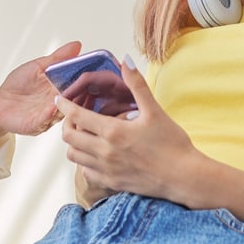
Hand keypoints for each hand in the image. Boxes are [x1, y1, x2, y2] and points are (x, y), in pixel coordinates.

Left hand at [0, 41, 82, 135]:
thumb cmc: (18, 85)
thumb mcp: (38, 67)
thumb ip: (57, 58)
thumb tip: (76, 45)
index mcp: (61, 89)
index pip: (79, 86)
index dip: (87, 80)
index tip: (95, 73)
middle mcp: (58, 104)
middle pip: (75, 100)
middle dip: (81, 94)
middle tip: (86, 85)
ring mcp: (49, 116)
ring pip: (63, 112)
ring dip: (67, 105)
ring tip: (70, 96)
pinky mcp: (37, 125)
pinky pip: (45, 120)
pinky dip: (49, 114)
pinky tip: (52, 107)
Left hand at [57, 57, 198, 201]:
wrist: (184, 178)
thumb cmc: (173, 144)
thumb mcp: (155, 111)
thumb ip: (137, 85)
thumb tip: (126, 61)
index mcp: (113, 131)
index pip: (77, 116)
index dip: (64, 105)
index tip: (59, 99)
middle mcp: (105, 152)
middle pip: (69, 137)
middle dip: (66, 123)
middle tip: (72, 116)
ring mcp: (107, 169)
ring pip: (74, 156)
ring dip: (74, 143)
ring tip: (83, 134)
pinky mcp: (112, 183)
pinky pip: (86, 172)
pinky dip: (84, 161)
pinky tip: (96, 153)